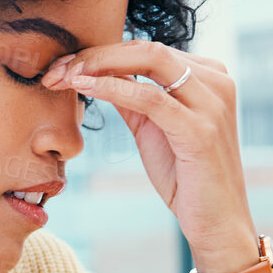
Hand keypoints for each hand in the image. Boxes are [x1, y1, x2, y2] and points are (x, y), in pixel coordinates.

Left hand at [43, 41, 272, 272]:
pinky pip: (151, 98)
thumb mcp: (154, 131)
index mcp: (208, 76)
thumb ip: (135, 102)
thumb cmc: (187, 180)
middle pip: (147, 48)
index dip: (102, 53)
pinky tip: (85, 88)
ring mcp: (212, 103)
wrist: (217, 224)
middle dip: (95, 55)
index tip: (62, 67)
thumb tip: (102, 76)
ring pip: (150, 61)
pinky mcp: (201, 130)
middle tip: (55, 69)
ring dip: (99, 66)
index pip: (148, 50)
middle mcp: (216, 81)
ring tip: (64, 76)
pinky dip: (114, 89)